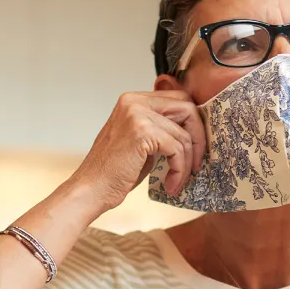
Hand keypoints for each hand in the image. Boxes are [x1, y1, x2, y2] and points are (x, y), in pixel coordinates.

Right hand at [71, 90, 205, 211]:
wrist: (91, 190)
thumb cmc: (114, 173)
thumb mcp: (141, 143)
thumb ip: (161, 130)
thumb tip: (191, 131)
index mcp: (133, 100)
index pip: (178, 99)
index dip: (193, 124)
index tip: (195, 148)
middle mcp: (134, 101)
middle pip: (187, 108)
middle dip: (198, 138)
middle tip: (196, 163)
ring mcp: (137, 114)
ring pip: (184, 134)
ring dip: (187, 162)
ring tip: (177, 181)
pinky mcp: (142, 132)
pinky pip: (177, 149)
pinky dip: (179, 170)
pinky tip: (171, 184)